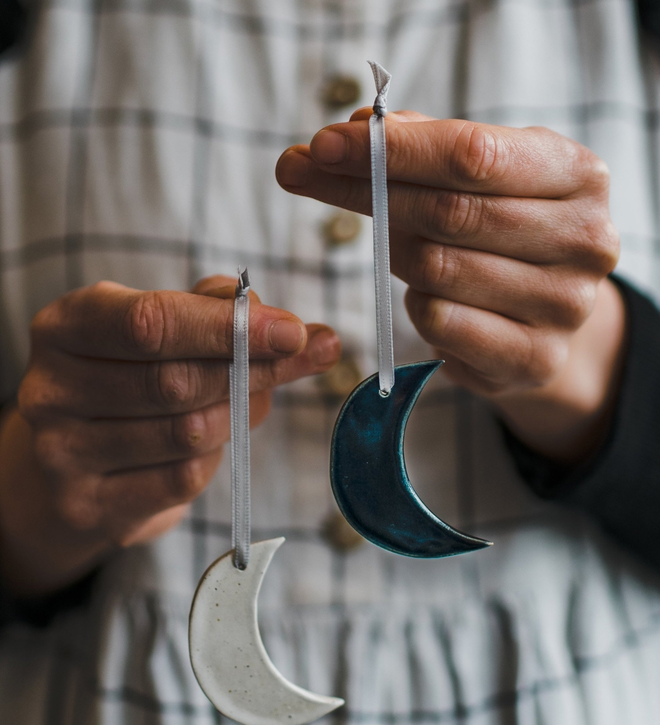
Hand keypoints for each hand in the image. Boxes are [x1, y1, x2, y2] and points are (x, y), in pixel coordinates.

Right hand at [0, 275, 339, 594]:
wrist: (70, 464)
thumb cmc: (128, 379)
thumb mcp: (158, 330)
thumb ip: (219, 315)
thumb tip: (304, 334)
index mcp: (65, 328)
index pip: (151, 323)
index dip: (228, 329)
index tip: (293, 332)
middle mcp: (52, 390)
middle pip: (175, 382)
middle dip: (252, 370)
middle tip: (300, 358)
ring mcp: (63, 455)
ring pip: (186, 435)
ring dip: (237, 416)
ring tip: (246, 401)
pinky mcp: (89, 507)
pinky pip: (181, 481)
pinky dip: (215, 459)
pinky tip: (213, 444)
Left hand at [276, 113, 624, 462]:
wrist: (550, 314)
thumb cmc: (507, 230)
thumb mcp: (484, 174)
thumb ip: (424, 146)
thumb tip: (356, 128)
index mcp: (578, 174)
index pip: (472, 154)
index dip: (392, 150)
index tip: (323, 144)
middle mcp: (584, 239)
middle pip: (448, 212)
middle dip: (367, 191)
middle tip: (306, 174)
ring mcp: (564, 305)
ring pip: (436, 268)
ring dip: (395, 252)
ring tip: (394, 243)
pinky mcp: (534, 358)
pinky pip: (440, 321)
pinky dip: (415, 304)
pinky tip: (425, 294)